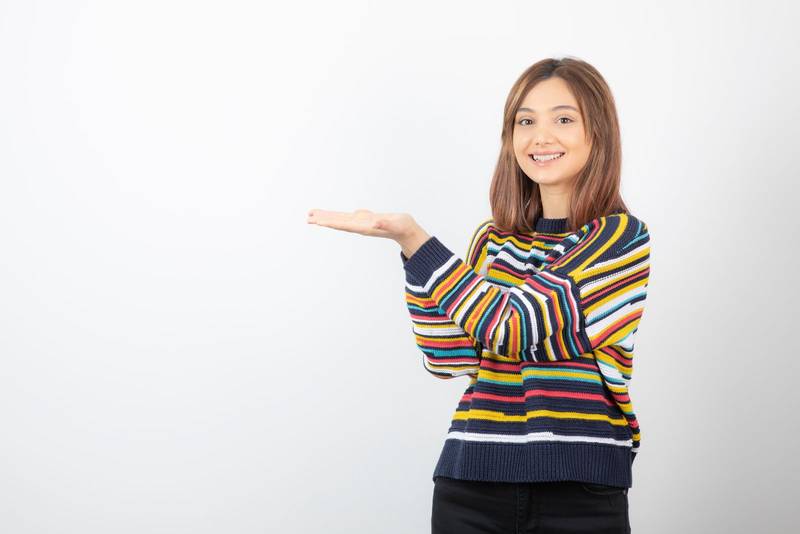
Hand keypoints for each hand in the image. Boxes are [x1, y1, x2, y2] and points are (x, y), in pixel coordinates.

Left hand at [306, 208, 429, 256]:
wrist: (406, 231)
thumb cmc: (402, 227)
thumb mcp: (395, 224)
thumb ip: (385, 223)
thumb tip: (376, 221)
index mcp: (365, 227)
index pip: (345, 225)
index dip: (331, 223)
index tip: (319, 222)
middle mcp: (359, 226)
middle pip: (338, 223)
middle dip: (323, 221)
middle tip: (308, 218)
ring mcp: (360, 223)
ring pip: (339, 220)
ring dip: (325, 217)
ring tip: (311, 215)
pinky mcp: (362, 219)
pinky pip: (344, 217)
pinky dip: (334, 215)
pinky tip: (327, 215)